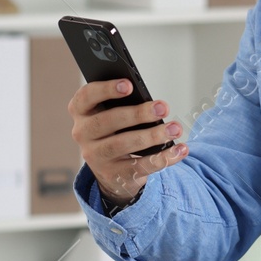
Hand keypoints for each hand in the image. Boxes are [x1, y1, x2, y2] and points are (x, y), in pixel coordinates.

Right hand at [69, 78, 187, 205]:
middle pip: (107, 121)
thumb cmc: (116, 131)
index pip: (87, 96)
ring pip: (122, 144)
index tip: (129, 85)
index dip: (106, 89)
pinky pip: (140, 166)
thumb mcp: (114, 115)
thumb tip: (153, 103)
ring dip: (152, 136)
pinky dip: (163, 158)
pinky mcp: (114, 175)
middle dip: (137, 114)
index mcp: (82, 111)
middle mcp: (83, 134)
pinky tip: (179, 149)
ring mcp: (96, 157)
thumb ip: (124, 104)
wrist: (112, 170)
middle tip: (163, 108)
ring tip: (175, 129)